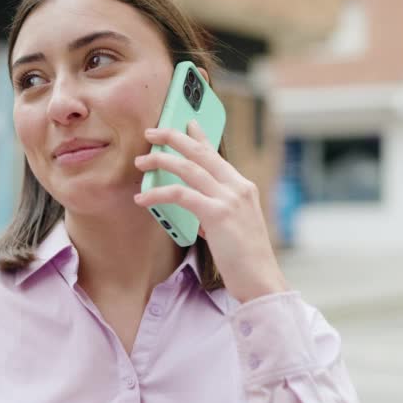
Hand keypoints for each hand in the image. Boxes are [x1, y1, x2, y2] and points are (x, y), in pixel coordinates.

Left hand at [134, 120, 288, 303]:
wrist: (261, 279)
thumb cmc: (245, 259)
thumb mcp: (234, 227)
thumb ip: (216, 212)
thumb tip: (195, 210)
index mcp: (243, 187)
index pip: (217, 155)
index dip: (200, 136)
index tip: (187, 122)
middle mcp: (238, 187)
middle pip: (201, 153)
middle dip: (173, 138)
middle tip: (152, 132)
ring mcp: (230, 199)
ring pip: (188, 168)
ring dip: (161, 161)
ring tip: (141, 162)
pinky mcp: (218, 214)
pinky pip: (181, 195)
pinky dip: (158, 193)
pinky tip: (143, 198)